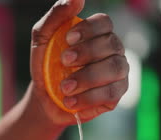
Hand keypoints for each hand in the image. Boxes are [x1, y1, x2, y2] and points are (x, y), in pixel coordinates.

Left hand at [29, 0, 128, 125]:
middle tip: (64, 62)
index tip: (67, 39)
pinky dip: (88, 97)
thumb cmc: (46, 64)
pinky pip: (111, 93)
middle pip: (111, 44)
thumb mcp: (42, 38)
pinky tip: (70, 101)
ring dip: (87, 77)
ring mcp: (117, 73)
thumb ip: (57, 16)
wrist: (44, 97)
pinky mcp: (115, 95)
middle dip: (86, 53)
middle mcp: (112, 51)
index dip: (88, 29)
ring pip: (114, 68)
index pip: (104, 23)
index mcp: (97, 34)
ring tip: (64, 87)